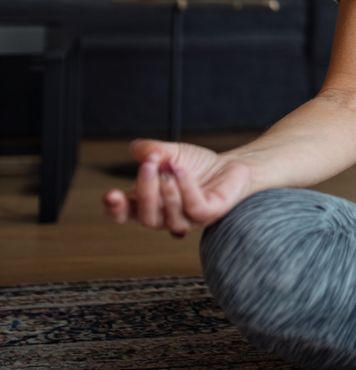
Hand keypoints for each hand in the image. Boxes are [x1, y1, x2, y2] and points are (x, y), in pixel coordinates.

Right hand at [102, 139, 251, 236]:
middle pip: (146, 217)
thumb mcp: (169, 153)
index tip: (110, 195)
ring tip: (169, 167)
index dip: (115, 209)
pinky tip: (182, 172)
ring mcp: (188, 219)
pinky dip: (185, 189)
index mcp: (149, 204)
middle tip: (148, 165)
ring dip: (166, 191)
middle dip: (145, 191)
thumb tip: (137, 149)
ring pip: (169, 219)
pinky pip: (194, 209)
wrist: (230, 165)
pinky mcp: (210, 214)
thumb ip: (151, 151)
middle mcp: (166, 217)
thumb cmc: (196, 164)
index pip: (125, 215)